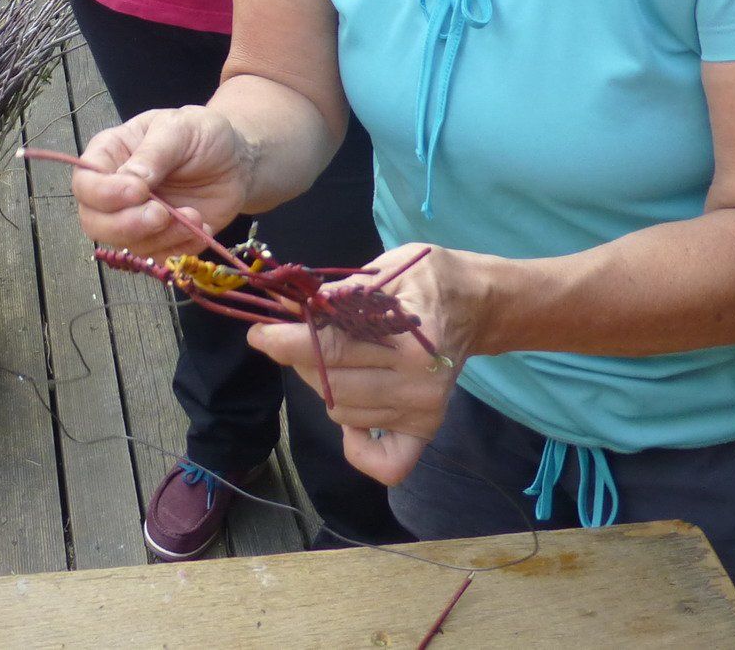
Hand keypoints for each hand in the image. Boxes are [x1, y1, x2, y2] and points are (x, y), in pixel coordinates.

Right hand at [69, 106, 253, 254]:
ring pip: (127, 244)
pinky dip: (180, 248)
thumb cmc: (202, 135)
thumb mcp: (180, 128)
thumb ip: (154, 153)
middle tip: (161, 214)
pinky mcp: (159, 240)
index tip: (138, 191)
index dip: (104, 194)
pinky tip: (201, 227)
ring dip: (162, 237)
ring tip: (193, 216)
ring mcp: (135, 219)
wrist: (235, 162)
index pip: (85, 184)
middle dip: (126, 225)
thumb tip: (131, 181)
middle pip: (94, 222)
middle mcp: (114, 191)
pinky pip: (158, 258)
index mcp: (109, 155)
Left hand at [247, 244, 485, 484]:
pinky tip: (354, 416)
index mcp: (410, 338)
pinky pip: (385, 463)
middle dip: (301, 357)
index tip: (259, 334)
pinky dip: (359, 446)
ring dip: (326, 387)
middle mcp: (419, 382)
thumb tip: (285, 302)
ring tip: (336, 359)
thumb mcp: (383, 270)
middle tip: (300, 335)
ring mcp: (424, 411)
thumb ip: (337, 292)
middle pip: (331, 383)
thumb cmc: (424, 280)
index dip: (287, 341)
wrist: (475, 303)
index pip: (331, 347)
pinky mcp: (426, 429)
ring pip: (343, 413)